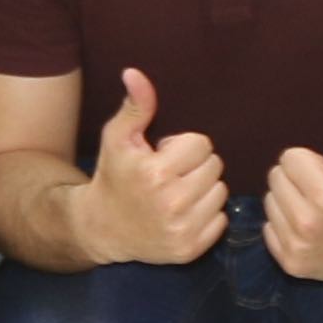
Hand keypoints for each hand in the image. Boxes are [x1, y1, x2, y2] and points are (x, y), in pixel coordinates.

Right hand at [66, 71, 230, 268]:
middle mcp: (172, 203)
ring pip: (221, 192)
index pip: (202, 144)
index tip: (163, 155)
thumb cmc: (114, 176)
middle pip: (215, 166)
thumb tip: (135, 72)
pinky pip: (221, 220)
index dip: (183, 146)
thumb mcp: (118, 138)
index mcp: (155, 172)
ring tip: (178, 192)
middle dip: (195, 166)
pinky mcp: (190, 250)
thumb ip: (135, 106)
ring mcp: (182, 230)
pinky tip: (183, 213)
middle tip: (171, 174)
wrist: (101, 228)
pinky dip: (207, 215)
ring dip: (204, 189)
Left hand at [263, 95, 322, 282]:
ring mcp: (297, 246)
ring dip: (288, 201)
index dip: (311, 162)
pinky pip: (269, 229)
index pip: (289, 158)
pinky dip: (284, 225)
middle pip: (275, 178)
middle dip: (297, 179)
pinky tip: (308, 228)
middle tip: (322, 190)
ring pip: (269, 202)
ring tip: (315, 207)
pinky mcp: (291, 264)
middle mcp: (308, 222)